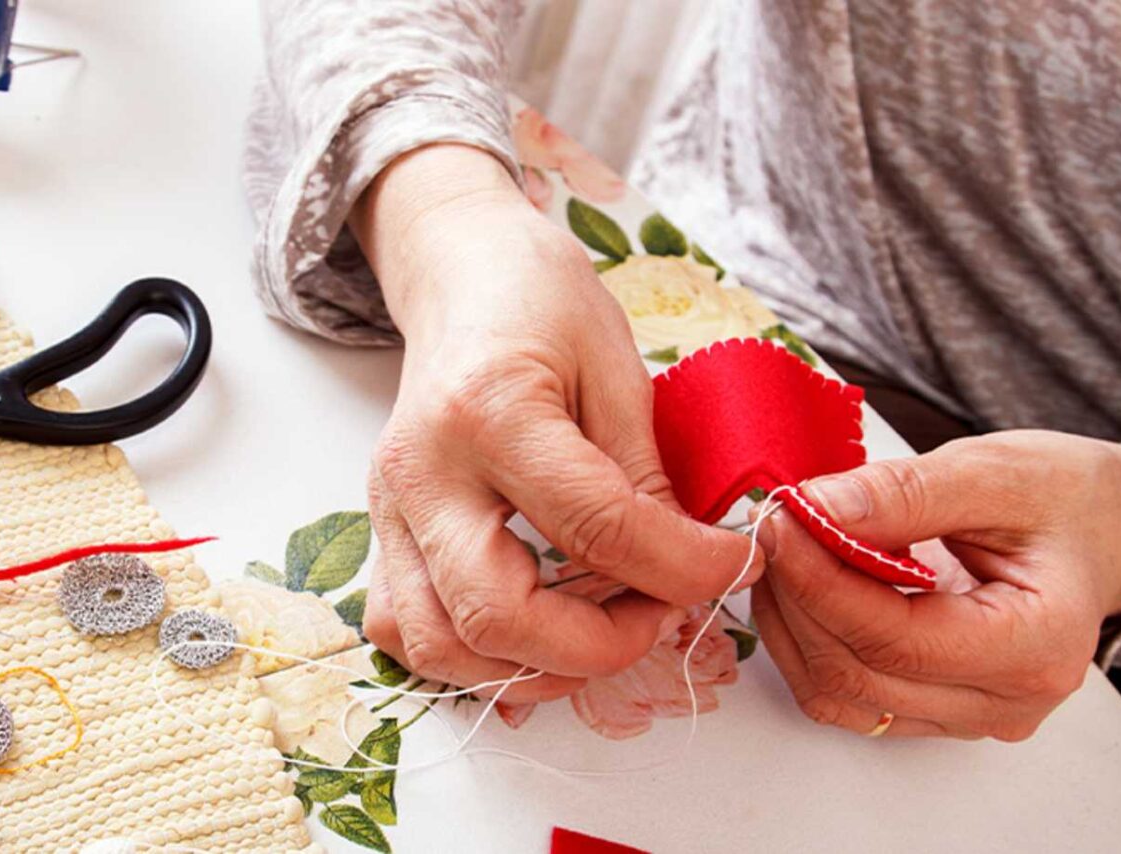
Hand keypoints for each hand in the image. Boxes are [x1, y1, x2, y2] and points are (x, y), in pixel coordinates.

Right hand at [350, 144, 753, 700]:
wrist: (461, 272)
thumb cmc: (541, 302)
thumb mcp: (617, 367)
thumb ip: (645, 478)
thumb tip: (695, 567)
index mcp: (490, 410)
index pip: (597, 529)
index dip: (684, 568)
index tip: (737, 564)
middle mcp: (423, 471)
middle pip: (496, 614)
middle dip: (599, 646)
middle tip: (661, 614)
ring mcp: (390, 508)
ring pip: (437, 644)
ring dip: (530, 667)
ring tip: (600, 631)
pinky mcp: (382, 530)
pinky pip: (405, 630)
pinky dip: (467, 658)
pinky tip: (532, 635)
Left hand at [749, 430, 1120, 739]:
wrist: (1103, 530)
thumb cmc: (1065, 497)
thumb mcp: (994, 471)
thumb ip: (904, 494)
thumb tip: (815, 510)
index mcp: (1040, 643)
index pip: (899, 639)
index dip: (821, 583)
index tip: (780, 523)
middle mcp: (1009, 700)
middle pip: (861, 673)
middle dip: (798, 598)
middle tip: (770, 526)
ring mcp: (974, 716)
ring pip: (843, 694)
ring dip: (794, 624)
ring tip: (783, 552)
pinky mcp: (941, 713)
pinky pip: (851, 697)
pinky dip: (811, 644)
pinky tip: (804, 587)